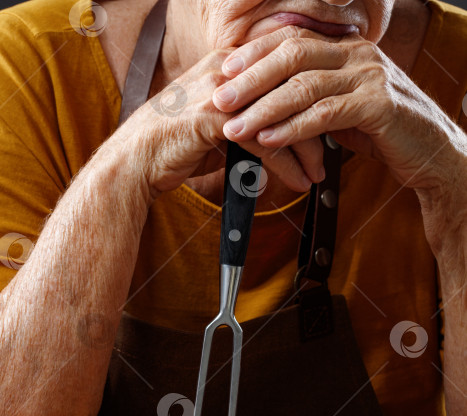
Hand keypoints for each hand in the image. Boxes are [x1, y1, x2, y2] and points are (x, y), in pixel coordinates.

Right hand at [115, 46, 317, 200]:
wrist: (135, 161)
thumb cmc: (174, 146)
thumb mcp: (215, 122)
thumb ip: (245, 117)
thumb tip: (274, 130)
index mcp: (228, 64)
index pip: (283, 65)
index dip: (313, 84)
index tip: (335, 106)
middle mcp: (226, 71)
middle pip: (289, 87)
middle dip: (317, 119)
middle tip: (338, 144)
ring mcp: (220, 92)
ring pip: (281, 115)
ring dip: (307, 147)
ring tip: (320, 172)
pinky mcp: (214, 120)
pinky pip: (265, 141)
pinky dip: (286, 164)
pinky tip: (299, 180)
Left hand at [212, 25, 465, 194]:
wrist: (429, 152)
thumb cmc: (381, 131)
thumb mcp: (342, 107)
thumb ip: (312, 98)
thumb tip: (266, 102)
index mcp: (346, 46)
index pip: (292, 38)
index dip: (255, 53)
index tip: (223, 70)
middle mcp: (357, 53)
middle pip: (292, 55)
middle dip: (250, 78)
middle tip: (219, 98)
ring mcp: (369, 76)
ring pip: (304, 86)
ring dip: (264, 108)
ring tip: (234, 127)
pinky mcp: (378, 106)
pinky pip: (325, 114)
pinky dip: (292, 129)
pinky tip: (268, 140)